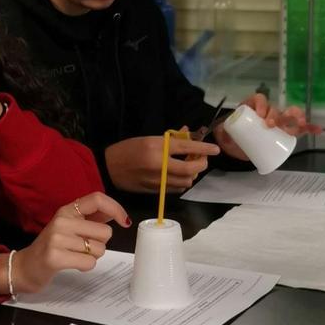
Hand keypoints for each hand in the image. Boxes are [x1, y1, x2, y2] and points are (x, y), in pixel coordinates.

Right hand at [10, 192, 130, 294]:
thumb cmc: (52, 246)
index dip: (116, 208)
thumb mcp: (69, 226)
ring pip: (98, 249)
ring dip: (92, 257)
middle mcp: (62, 220)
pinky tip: (71, 264)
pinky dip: (85, 266)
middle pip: (105, 231)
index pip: (97, 199)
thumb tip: (115, 214)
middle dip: (100, 243)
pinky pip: (89, 262)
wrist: (25, 267)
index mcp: (67, 210)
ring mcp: (57, 238)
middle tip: (83, 247)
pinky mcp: (55, 257)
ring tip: (74, 255)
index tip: (124, 221)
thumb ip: (91, 219)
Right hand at [104, 133, 219, 194]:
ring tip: (189, 165)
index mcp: (157, 147)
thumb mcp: (149, 139)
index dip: (204, 148)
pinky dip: (183, 181)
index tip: (216, 149)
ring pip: (186, 181)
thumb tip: (189, 134)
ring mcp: (158, 180)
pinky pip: (177, 188)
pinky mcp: (155, 191)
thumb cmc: (128, 149)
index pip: (187, 147)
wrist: (109, 167)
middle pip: (191, 169)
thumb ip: (171, 138)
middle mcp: (159, 165)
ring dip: (192, 173)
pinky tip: (179, 175)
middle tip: (201, 158)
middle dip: (201, 164)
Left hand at [216, 93, 319, 161]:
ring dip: (295, 117)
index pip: (259, 99)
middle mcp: (267, 111)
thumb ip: (222, 130)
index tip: (258, 115)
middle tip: (269, 125)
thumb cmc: (231, 135)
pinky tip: (318, 129)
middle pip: (275, 107)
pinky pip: (299, 128)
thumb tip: (220, 135)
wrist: (237, 146)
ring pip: (289, 115)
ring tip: (298, 123)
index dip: (261, 104)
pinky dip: (309, 128)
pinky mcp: (284, 133)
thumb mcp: (225, 130)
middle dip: (276, 114)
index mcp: (253, 106)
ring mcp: (278, 121)